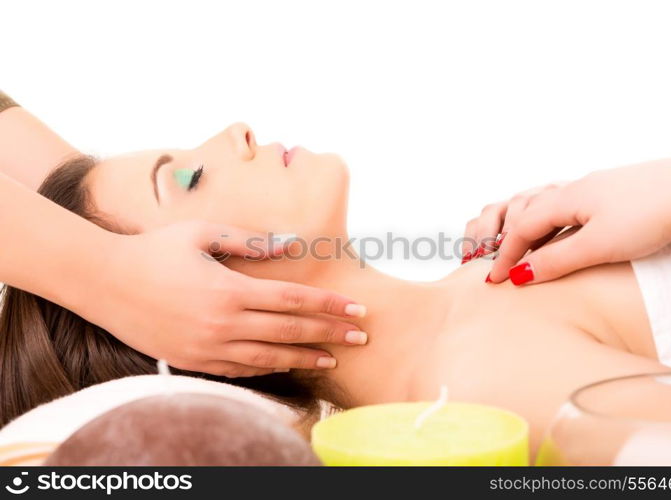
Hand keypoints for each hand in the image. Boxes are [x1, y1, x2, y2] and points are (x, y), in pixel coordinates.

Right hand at [77, 221, 365, 376]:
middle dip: (330, 333)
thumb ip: (248, 240)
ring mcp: (208, 347)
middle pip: (290, 331)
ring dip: (305, 356)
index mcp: (229, 289)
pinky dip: (269, 368)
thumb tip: (290, 243)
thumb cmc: (154, 250)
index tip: (358, 308)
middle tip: (362, 335)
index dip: (329, 305)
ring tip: (333, 357)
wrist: (104, 282)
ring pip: (269, 357)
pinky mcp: (194, 360)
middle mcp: (223, 323)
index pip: (294, 300)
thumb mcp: (201, 233)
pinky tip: (288, 364)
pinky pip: (241, 369)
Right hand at [465, 159, 670, 283]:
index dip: (506, 255)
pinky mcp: (617, 191)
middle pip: (532, 215)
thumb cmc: (649, 216)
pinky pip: (574, 208)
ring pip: (554, 209)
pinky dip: (559, 226)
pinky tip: (571, 235)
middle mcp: (577, 188)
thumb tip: (520, 274)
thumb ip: (555, 261)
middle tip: (505, 266)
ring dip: (536, 232)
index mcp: (565, 198)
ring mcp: (598, 187)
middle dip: (514, 241)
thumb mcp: (596, 246)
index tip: (495, 278)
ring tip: (532, 253)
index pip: (521, 228)